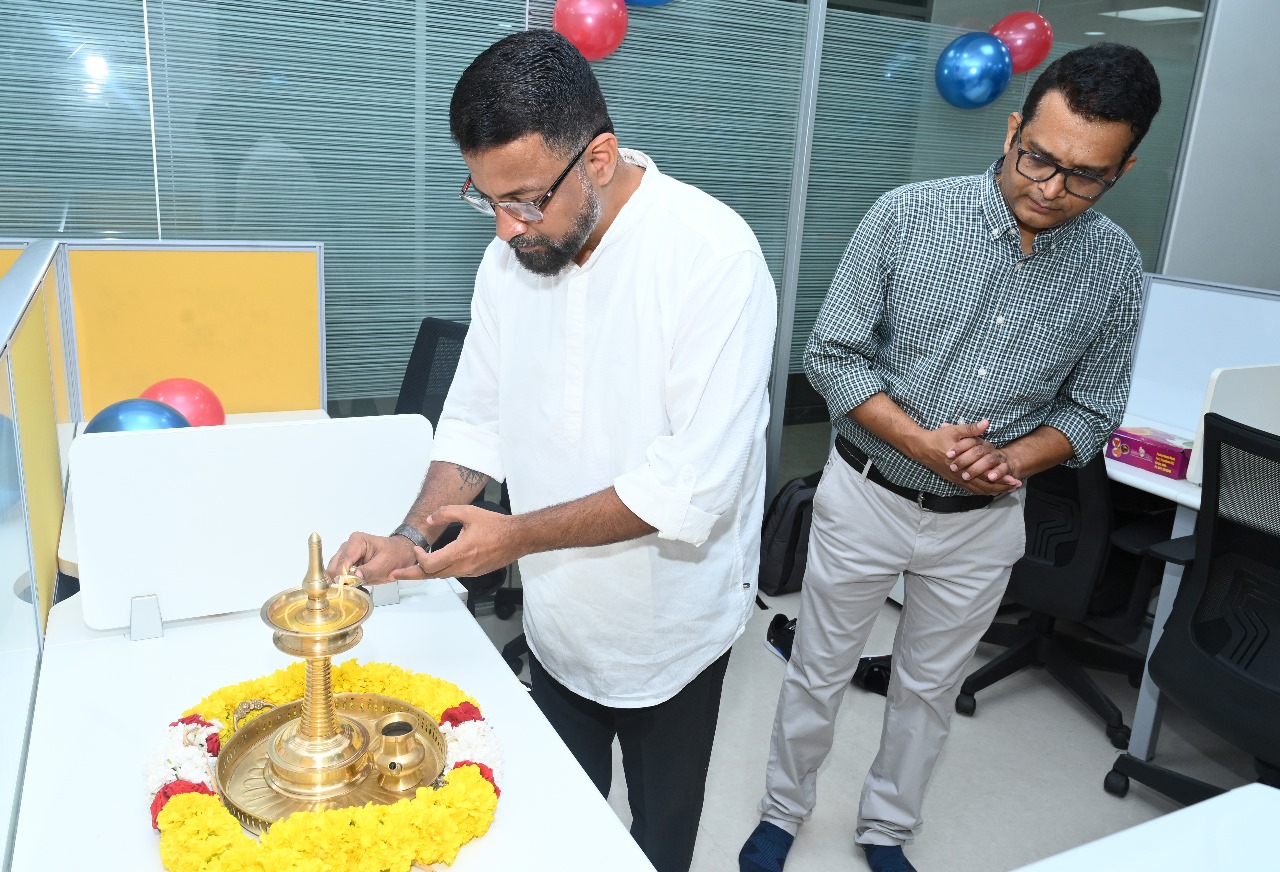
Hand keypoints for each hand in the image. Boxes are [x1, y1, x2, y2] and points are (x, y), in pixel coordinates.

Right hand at [326, 532, 417, 584]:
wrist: (402, 553)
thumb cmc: (395, 555)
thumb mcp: (385, 564)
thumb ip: (369, 571)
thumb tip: (352, 578)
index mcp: (356, 541)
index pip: (343, 561)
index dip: (343, 576)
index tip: (347, 588)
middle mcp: (347, 546)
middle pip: (334, 566)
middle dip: (340, 580)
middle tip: (351, 590)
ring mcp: (346, 555)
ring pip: (334, 572)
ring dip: (342, 582)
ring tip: (355, 588)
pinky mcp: (348, 564)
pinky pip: (339, 575)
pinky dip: (345, 582)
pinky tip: (355, 586)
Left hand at [390, 504, 524, 580]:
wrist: (517, 538)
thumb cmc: (496, 525)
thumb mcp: (468, 512)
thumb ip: (446, 513)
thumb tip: (430, 518)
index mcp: (460, 552)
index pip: (430, 565)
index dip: (417, 560)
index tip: (416, 550)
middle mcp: (463, 566)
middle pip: (431, 576)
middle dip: (411, 575)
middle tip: (394, 575)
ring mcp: (469, 571)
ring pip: (441, 576)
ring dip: (425, 574)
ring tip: (411, 571)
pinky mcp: (474, 572)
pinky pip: (452, 574)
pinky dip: (439, 571)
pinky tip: (434, 566)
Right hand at [910, 420, 1020, 494]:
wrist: (921, 448)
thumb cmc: (938, 438)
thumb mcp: (955, 431)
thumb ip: (972, 429)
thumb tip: (986, 423)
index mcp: (963, 465)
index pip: (986, 475)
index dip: (1001, 478)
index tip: (1014, 478)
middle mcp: (961, 475)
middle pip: (985, 486)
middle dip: (1002, 486)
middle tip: (1016, 485)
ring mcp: (957, 479)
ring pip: (978, 489)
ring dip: (994, 490)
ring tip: (1007, 489)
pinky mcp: (954, 479)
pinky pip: (970, 489)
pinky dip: (982, 491)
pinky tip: (990, 490)